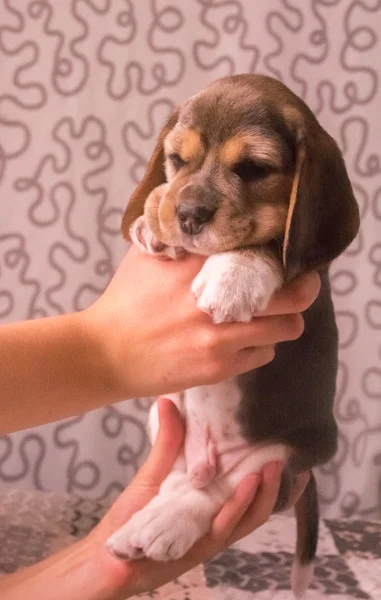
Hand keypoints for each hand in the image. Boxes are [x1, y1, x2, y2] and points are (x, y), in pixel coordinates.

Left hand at [81, 398, 309, 597]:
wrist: (110, 555)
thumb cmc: (133, 517)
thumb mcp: (155, 473)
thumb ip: (168, 441)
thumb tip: (168, 401)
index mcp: (210, 504)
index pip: (248, 489)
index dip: (270, 475)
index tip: (288, 453)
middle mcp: (216, 521)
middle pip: (256, 506)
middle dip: (274, 485)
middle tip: (289, 459)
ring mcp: (208, 538)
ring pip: (246, 518)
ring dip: (260, 493)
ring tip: (271, 469)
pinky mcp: (196, 549)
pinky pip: (222, 528)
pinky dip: (236, 507)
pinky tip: (245, 487)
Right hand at [85, 245, 320, 398]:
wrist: (106, 353)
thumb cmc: (126, 300)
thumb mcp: (148, 254)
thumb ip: (181, 235)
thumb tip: (210, 218)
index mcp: (201, 266)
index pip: (267, 255)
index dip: (286, 256)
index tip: (289, 256)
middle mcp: (218, 301)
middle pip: (294, 295)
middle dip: (305, 289)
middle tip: (302, 285)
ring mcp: (222, 338)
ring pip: (286, 328)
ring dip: (284, 321)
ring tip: (271, 315)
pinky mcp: (220, 367)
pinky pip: (263, 355)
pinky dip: (259, 346)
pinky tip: (242, 340)